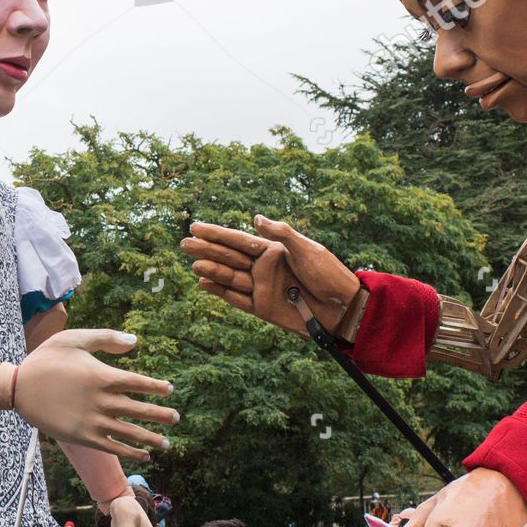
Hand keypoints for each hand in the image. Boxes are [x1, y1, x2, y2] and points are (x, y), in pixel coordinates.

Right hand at [14, 330, 177, 459]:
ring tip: (166, 443)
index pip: (139, 382)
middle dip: (161, 415)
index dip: (157, 387)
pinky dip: (130, 453)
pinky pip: (113, 448)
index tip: (169, 390)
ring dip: (151, 439)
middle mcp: (101, 400)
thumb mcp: (74, 339)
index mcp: (102, 375)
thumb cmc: (46, 359)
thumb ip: (106, 338)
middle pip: (140, 409)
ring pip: (130, 432)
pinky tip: (144, 456)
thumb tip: (135, 341)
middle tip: (177, 418)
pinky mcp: (83, 437)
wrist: (18, 387)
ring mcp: (93, 421)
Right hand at [181, 218, 359, 336]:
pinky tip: (204, 284)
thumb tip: (255, 218)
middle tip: (184, 243)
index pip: (238, 239)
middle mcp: (263, 267)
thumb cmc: (329, 275)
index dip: (216, 233)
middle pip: (229, 257)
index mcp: (273, 250)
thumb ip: (281, 234)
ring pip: (230, 277)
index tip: (196, 227)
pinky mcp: (262, 307)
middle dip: (207, 250)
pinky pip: (236, 298)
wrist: (342, 308)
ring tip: (193, 263)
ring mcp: (261, 287)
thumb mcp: (308, 249)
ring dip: (211, 270)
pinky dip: (220, 292)